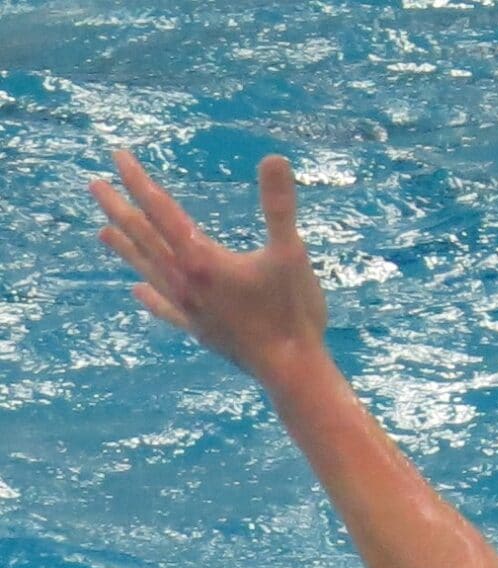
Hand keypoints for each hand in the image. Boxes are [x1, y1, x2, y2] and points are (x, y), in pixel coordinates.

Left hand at [90, 151, 330, 386]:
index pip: (160, 210)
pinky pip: (164, 308)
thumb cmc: (292, 311)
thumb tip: (273, 158)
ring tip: (102, 233)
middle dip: (118, 209)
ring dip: (125, 248)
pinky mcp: (198, 329)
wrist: (290, 369)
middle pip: (142, 237)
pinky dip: (149, 297)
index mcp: (200, 258)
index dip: (139, 181)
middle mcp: (184, 280)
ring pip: (147, 269)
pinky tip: (136, 291)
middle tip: (94, 187)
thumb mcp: (291, 253)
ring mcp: (188, 307)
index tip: (118, 157)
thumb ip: (279, 206)